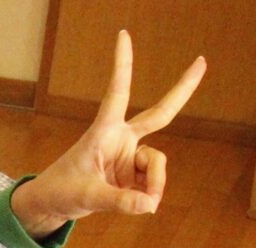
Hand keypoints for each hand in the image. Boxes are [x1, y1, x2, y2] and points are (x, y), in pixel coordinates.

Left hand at [12, 31, 204, 235]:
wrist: (52, 203)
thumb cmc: (61, 191)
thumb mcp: (87, 198)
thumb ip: (119, 201)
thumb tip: (150, 204)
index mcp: (104, 131)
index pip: (117, 93)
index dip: (123, 65)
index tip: (124, 35)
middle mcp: (121, 138)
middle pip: (160, 113)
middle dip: (182, 89)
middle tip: (203, 61)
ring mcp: (130, 154)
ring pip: (157, 163)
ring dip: (156, 183)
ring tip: (147, 202)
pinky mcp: (133, 172)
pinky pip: (152, 181)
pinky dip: (150, 194)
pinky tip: (140, 204)